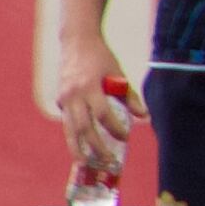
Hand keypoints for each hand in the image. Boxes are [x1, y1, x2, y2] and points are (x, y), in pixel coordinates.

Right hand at [57, 45, 138, 175]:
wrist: (76, 42)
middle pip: (84, 127)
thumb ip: (130, 97)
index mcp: (90, 87)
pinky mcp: (60, 100)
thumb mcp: (118, 73)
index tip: (126, 137)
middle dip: (96, 146)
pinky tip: (81, 147)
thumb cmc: (101, 58)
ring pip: (69, 129)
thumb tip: (145, 117)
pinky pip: (67, 122)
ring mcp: (64, 98)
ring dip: (77, 148)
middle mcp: (74, 94)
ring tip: (85, 163)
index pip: (102, 114)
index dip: (114, 128)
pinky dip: (73, 136)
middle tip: (108, 160)